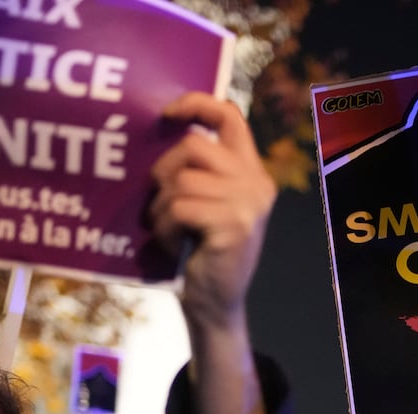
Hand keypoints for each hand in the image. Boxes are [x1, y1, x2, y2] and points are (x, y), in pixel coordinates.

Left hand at [150, 93, 275, 330]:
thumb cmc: (200, 253)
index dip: (196, 104)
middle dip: (164, 172)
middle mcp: (257, 183)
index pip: (230, 116)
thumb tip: (160, 133)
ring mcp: (248, 204)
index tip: (167, 114)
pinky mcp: (233, 226)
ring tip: (167, 231)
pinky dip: (164, 227)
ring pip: (182, 180)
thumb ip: (199, 171)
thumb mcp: (205, 204)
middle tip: (160, 204)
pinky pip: (180, 208)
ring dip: (161, 208)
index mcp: (252, 171)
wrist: (215, 305)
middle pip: (194, 146)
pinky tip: (171, 244)